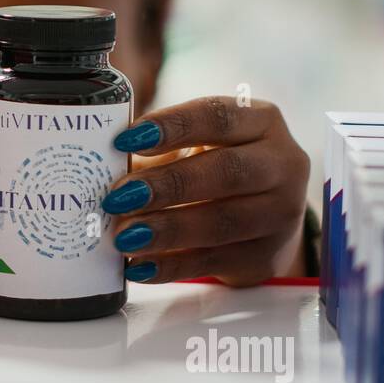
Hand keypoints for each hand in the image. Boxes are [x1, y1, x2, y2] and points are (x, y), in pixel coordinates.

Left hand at [103, 97, 310, 286]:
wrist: (267, 216)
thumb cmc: (219, 167)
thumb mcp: (200, 145)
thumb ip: (157, 150)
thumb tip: (101, 166)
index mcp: (262, 121)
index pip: (218, 116)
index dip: (172, 126)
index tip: (127, 139)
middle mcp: (282, 163)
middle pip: (226, 172)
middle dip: (168, 185)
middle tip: (120, 196)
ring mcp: (281, 213)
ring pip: (223, 222)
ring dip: (167, 230)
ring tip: (124, 236)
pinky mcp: (266, 256)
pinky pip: (214, 262)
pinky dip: (172, 266)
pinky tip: (139, 265)